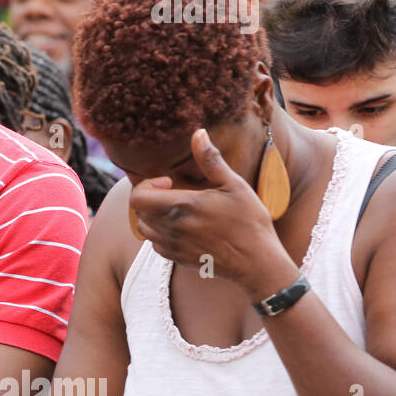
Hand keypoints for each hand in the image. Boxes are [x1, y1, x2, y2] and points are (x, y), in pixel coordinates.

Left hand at [129, 128, 297, 295]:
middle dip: (150, 198)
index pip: (138, 197)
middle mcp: (171, 228)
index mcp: (181, 207)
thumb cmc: (249, 221)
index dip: (146, 185)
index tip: (168, 181)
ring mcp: (172, 246)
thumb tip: (198, 133)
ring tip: (175, 210)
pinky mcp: (177, 259)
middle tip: (172, 193)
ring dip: (152, 216)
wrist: (258, 263)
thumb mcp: (234, 185)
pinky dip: (161, 234)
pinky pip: (155, 245)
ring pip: (144, 229)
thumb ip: (210, 160)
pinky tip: (182, 227)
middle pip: (139, 211)